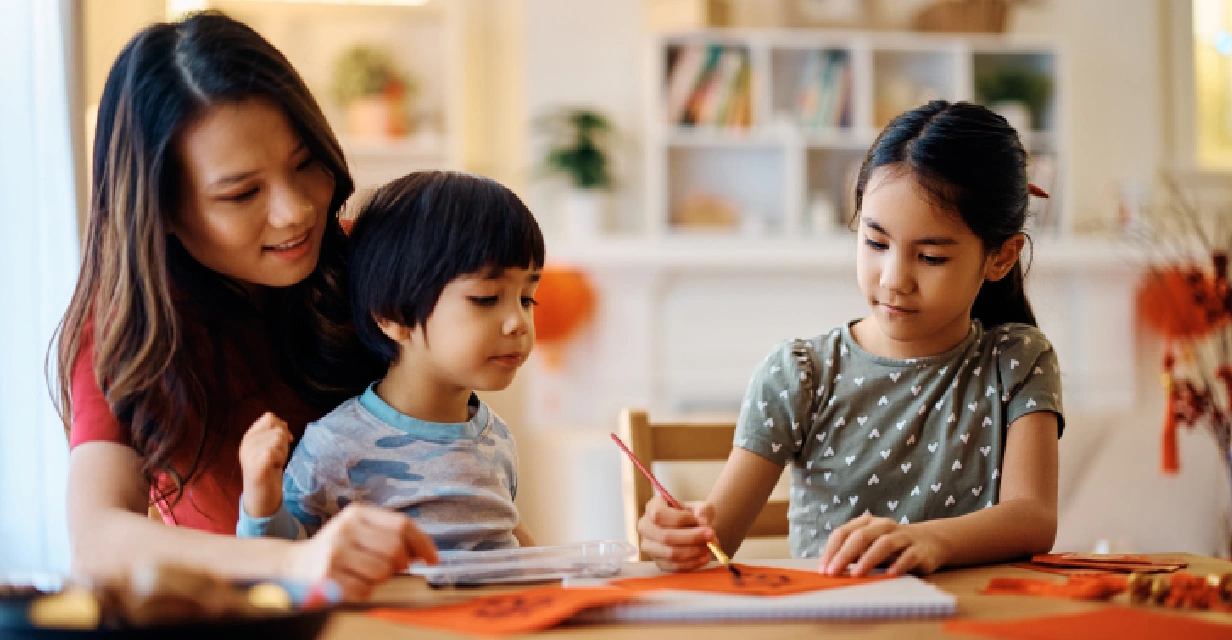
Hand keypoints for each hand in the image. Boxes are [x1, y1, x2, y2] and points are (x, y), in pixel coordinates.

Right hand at [239, 412, 291, 517]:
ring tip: (275, 463)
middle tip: (278, 457)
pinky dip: (280, 458)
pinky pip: (274, 450)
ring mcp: (249, 453)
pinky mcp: (255, 463)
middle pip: (277, 427)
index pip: (269, 417)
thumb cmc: (268, 472)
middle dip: (284, 441)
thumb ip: (274, 434)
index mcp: (249, 436)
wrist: (261, 497)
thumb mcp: (270, 448)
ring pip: (278, 437)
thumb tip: (284, 424)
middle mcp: (247, 442)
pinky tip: (275, 467)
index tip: (284, 441)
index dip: (281, 427)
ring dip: (283, 451)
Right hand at [282, 503, 438, 600]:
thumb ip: (388, 535)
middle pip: (396, 549)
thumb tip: (424, 553)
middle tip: (392, 568)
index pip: (402, 525)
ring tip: (365, 573)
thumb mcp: (359, 531)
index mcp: (356, 513)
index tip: (433, 559)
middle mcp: (344, 528)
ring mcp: (334, 553)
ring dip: (381, 578)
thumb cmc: (336, 550)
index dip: (422, 543)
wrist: (293, 566)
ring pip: (382, 571)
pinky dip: (364, 591)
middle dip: (400, 564)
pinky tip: (350, 583)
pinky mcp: (327, 577)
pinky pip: (365, 590)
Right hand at [636, 495, 716, 571]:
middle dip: (692, 538)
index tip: (702, 521)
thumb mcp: (700, 506)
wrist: (690, 528)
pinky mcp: (657, 562)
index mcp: (652, 507)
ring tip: (710, 548)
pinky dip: (692, 563)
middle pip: (665, 536)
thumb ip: (704, 510)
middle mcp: (645, 527)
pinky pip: (674, 566)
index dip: (682, 519)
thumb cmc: (692, 515)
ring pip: (670, 553)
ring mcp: (648, 546)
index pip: (659, 514)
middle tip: (712, 536)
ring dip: (694, 552)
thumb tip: (702, 521)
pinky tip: (704, 558)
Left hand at [818, 513, 944, 576]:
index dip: (831, 551)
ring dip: (868, 559)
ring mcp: (902, 536)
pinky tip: (889, 575)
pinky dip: (898, 565)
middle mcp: (883, 525)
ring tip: (857, 574)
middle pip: (860, 536)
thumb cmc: (891, 547)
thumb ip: (851, 554)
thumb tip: (828, 570)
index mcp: (866, 523)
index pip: (843, 532)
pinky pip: (908, 556)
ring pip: (884, 543)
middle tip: (834, 572)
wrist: (930, 541)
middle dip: (844, 555)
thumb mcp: (869, 546)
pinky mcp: (919, 549)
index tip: (824, 569)